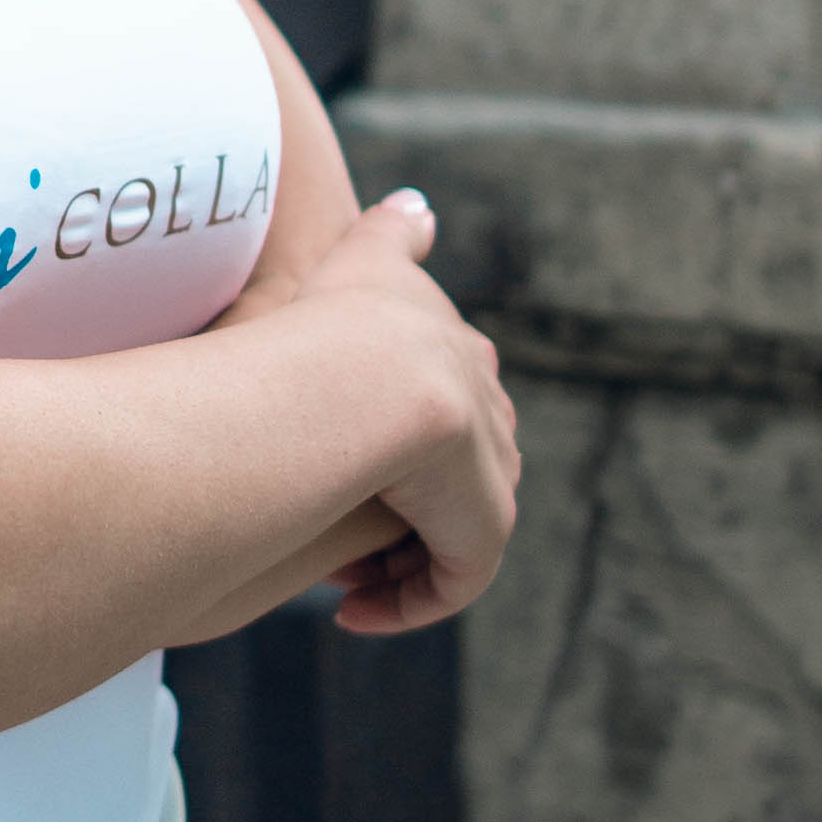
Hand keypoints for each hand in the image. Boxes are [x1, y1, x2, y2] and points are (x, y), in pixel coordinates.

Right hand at [297, 190, 519, 629]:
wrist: (361, 373)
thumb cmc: (332, 315)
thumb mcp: (362, 261)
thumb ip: (391, 235)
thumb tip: (419, 208)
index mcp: (457, 357)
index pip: (446, 413)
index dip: (389, 450)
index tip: (331, 471)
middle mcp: (486, 409)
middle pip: (453, 478)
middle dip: (396, 514)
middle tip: (331, 545)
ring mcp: (490, 468)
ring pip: (449, 533)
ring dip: (395, 565)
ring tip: (339, 583)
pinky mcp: (485, 523)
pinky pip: (451, 579)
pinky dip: (407, 603)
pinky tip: (353, 612)